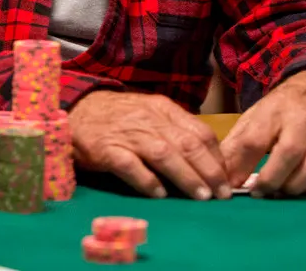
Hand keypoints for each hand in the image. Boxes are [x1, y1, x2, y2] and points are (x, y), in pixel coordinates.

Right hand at [70, 90, 230, 199]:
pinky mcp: (107, 150)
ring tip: (201, 196)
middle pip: (187, 144)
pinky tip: (159, 194)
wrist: (77, 110)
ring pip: (164, 154)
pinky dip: (147, 181)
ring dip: (186, 176)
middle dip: (209, 170)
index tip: (228, 178)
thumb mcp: (151, 114)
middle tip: (222, 194)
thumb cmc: (119, 117)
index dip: (217, 157)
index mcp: (164, 109)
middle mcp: (149, 120)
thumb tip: (207, 161)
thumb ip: (175, 132)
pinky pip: (131, 166)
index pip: (200, 132)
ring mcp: (128, 134)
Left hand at [220, 70, 305, 196]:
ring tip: (282, 191)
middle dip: (272, 179)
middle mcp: (303, 121)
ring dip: (296, 186)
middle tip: (259, 193)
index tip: (232, 185)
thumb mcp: (256, 115)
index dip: (241, 165)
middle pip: (289, 152)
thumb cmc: (284, 107)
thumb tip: (223, 174)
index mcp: (274, 110)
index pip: (255, 138)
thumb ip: (237, 143)